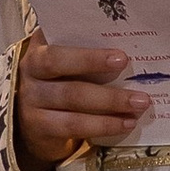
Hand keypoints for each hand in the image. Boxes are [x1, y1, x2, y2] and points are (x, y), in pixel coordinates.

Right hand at [15, 36, 149, 170]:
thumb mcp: (65, 63)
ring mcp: (31, 101)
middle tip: (131, 71)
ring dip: (109, 101)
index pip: (59, 43)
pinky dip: (103, 125)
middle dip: (96, 65)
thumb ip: (86, 50)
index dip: (88, 52)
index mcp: (38, 49)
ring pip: (71, 98)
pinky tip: (125, 123)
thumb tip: (132, 49)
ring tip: (139, 104)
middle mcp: (29, 72)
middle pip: (61, 66)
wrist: (32, 122)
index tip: (120, 55)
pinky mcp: (39, 128)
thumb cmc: (58, 82)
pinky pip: (73, 126)